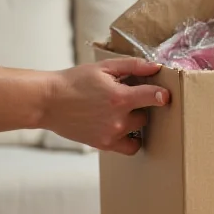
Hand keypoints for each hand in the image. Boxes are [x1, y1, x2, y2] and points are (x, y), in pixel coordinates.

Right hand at [41, 58, 169, 154]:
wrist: (48, 102)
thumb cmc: (75, 81)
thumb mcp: (104, 67)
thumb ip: (133, 65)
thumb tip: (156, 66)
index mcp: (120, 97)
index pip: (154, 97)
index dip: (162, 94)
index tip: (165, 95)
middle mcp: (118, 119)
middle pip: (147, 115)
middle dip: (141, 107)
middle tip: (129, 99)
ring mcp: (111, 134)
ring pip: (139, 131)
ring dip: (136, 123)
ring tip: (122, 113)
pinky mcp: (103, 144)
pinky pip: (130, 147)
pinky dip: (130, 139)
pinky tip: (121, 127)